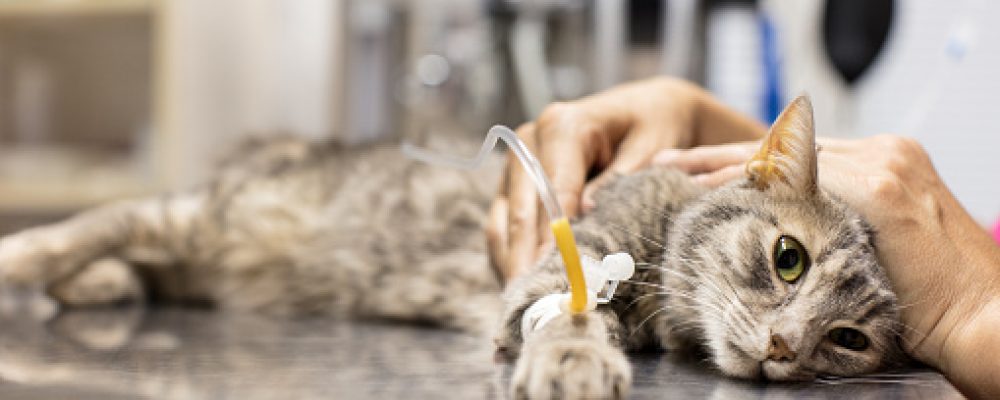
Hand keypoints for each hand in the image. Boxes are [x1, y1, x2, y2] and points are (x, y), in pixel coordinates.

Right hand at [486, 78, 764, 281]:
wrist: (643, 111)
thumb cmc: (653, 127)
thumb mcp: (653, 147)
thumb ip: (622, 179)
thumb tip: (585, 214)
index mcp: (563, 126)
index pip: (552, 189)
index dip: (552, 236)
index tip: (555, 274)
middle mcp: (529, 142)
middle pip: (520, 211)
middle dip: (526, 259)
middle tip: (534, 302)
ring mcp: (517, 166)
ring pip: (503, 223)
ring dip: (513, 265)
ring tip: (526, 305)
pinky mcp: (514, 187)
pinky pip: (503, 228)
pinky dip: (512, 259)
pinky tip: (527, 289)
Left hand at [654, 135, 999, 398]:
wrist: (981, 316)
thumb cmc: (927, 296)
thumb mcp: (874, 245)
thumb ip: (835, 226)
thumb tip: (784, 237)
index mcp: (885, 163)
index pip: (799, 157)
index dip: (745, 162)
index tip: (699, 171)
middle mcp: (884, 152)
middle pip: (785, 148)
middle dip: (720, 157)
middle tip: (670, 164)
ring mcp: (885, 164)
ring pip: (785, 156)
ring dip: (724, 165)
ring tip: (677, 173)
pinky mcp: (883, 187)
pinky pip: (803, 176)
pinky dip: (755, 181)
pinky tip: (714, 187)